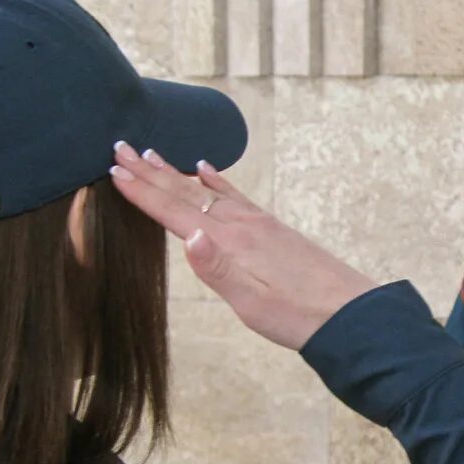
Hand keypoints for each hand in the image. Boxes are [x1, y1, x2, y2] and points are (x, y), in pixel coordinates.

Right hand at [109, 143, 377, 350]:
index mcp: (228, 243)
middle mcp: (240, 224)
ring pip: (205, 189)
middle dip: (150, 172)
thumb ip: (218, 271)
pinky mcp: (271, 228)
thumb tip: (188, 238)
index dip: (142, 193)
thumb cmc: (298, 316)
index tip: (113, 171)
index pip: (175, 212)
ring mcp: (258, 222)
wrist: (350, 313)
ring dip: (174, 172)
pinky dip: (215, 180)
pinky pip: (235, 195)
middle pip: (186, 192)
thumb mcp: (252, 304)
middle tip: (120, 147)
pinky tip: (205, 169)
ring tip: (151, 154)